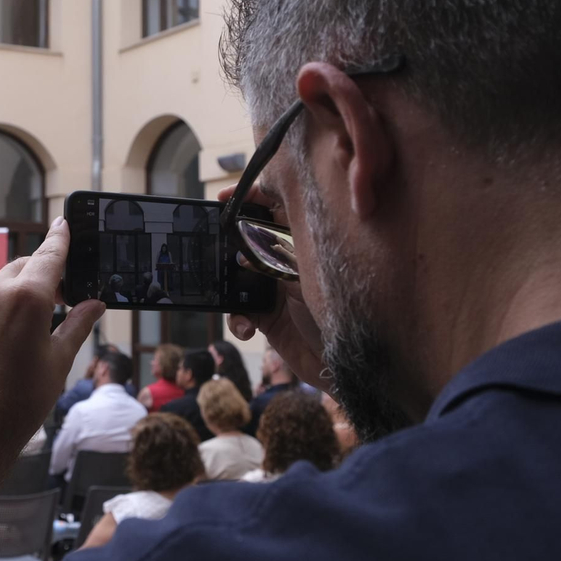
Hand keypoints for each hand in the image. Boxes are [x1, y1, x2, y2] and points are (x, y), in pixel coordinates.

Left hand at [0, 217, 104, 496]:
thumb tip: (95, 303)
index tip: (63, 224)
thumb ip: (77, 324)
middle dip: (36, 281)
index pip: (49, 255)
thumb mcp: (58, 363)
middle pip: (21, 270)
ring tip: (13, 341)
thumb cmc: (18, 403)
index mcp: (27, 297)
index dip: (59, 239)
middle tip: (50, 305)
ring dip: (7, 302)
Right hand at [219, 184, 330, 393]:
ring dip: (226, 284)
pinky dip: (237, 320)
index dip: (250, 198)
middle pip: (248, 239)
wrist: (351, 364)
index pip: (276, 208)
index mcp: (304, 241)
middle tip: (209, 237)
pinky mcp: (266, 318)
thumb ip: (278, 263)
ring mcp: (274, 288)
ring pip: (237, 276)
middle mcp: (287, 261)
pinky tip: (246, 328)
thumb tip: (242, 255)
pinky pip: (239, 312)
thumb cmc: (347, 313)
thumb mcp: (310, 278)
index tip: (225, 197)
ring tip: (223, 289)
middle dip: (226, 240)